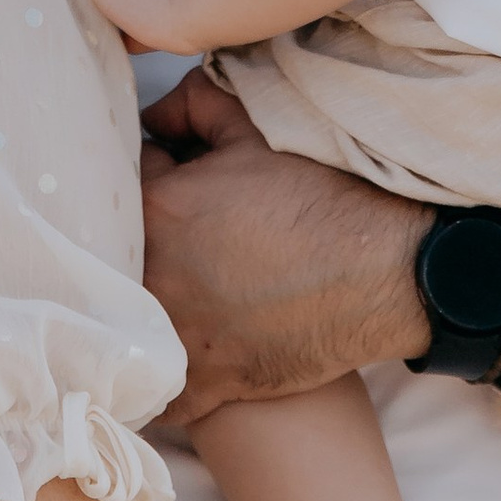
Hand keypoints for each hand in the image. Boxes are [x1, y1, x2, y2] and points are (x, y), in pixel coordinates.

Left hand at [139, 70, 432, 425]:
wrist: (386, 271)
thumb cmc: (324, 198)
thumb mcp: (255, 131)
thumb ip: (194, 106)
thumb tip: (157, 114)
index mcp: (156, 210)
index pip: (120, 182)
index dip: (148, 176)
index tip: (170, 180)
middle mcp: (152, 277)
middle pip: (114, 257)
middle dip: (133, 241)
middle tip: (174, 237)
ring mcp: (174, 337)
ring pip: (124, 325)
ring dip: (136, 309)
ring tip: (173, 293)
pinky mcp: (202, 385)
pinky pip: (152, 394)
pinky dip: (156, 380)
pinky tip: (167, 362)